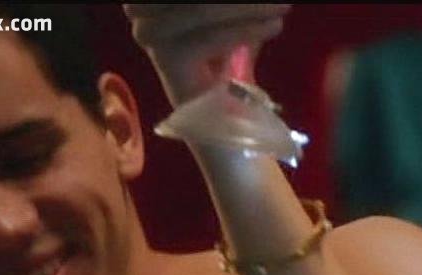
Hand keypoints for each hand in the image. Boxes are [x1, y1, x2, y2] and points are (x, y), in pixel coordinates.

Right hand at [124, 4, 289, 105]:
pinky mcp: (166, 60)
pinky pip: (208, 38)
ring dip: (247, 6)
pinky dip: (244, 30)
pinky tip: (273, 25)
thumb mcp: (230, 12)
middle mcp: (139, 9)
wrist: (219, 115)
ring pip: (200, 9)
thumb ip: (238, 0)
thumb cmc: (227, 52)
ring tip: (282, 6)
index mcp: (149, 0)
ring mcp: (148, 34)